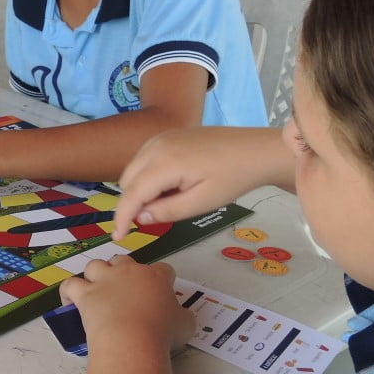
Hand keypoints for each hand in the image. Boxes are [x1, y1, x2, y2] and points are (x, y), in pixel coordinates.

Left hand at [59, 257, 192, 352]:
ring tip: (97, 290)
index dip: (161, 279)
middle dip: (124, 271)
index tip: (160, 292)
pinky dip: (69, 291)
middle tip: (125, 292)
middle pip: (124, 261)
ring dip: (96, 275)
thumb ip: (184, 316)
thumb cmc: (162, 333)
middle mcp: (129, 272)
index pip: (162, 269)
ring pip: (96, 265)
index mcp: (156, 277)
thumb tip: (182, 317)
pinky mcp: (85, 293)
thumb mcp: (185, 325)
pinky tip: (71, 301)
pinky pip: (70, 284)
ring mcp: (104, 280)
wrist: (132, 339)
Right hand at [112, 126, 289, 238]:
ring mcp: (160, 138)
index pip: (131, 194)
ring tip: (168, 201)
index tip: (119, 238)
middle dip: (131, 203)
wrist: (255, 150)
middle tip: (154, 219)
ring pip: (133, 169)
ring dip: (139, 189)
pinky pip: (144, 159)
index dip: (122, 218)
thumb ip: (167, 211)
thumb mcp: (201, 202)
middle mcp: (155, 146)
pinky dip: (147, 176)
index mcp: (164, 163)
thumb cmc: (232, 178)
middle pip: (126, 181)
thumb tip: (141, 217)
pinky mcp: (167, 136)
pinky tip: (170, 185)